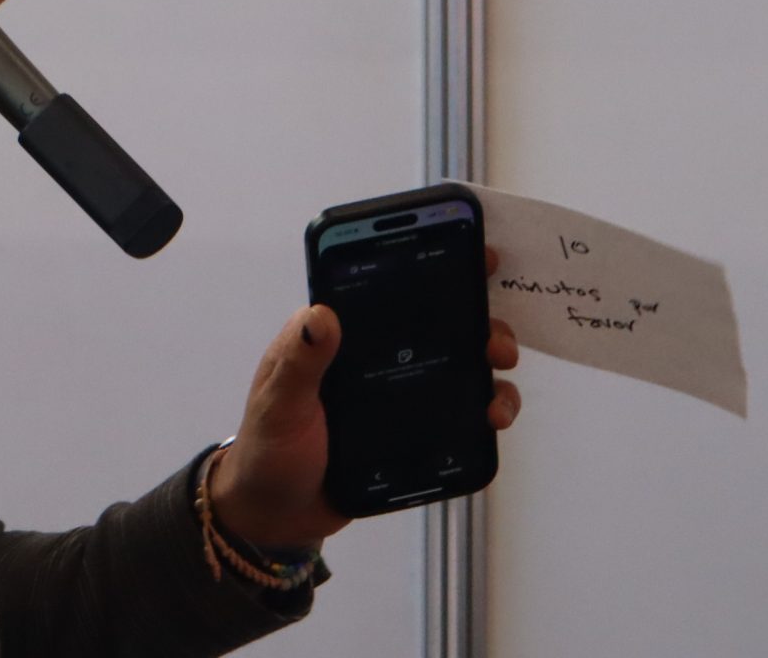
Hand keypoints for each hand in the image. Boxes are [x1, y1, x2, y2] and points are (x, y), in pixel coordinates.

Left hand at [209, 245, 525, 548]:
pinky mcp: (414, 427)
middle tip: (495, 339)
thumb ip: (299, 361)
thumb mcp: (280, 403)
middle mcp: (373, 355)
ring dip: (489, 365)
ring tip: (499, 380)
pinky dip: (485, 407)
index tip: (473, 253)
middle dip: (477, 319)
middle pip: (437, 322)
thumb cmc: (268, 451)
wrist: (279, 514)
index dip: (429, 263)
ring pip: (458, 363)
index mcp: (336, 336)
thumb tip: (320, 315)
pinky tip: (491, 417)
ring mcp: (398, 390)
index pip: (386, 286)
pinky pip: (460, 409)